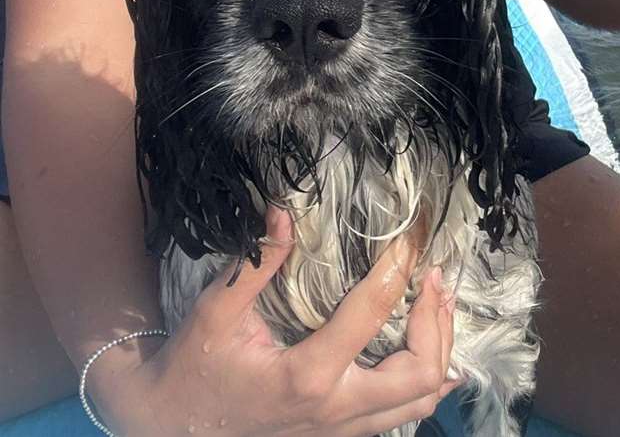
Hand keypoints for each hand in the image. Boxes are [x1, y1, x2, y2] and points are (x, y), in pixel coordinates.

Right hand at [92, 207, 455, 435]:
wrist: (168, 428)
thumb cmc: (191, 367)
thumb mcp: (214, 311)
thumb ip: (255, 264)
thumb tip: (284, 213)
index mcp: (306, 375)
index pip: (372, 313)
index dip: (397, 269)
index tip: (410, 239)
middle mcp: (333, 410)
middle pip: (417, 372)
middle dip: (436, 322)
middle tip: (434, 278)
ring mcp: (339, 431)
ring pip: (417, 402)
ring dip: (439, 352)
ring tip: (441, 306)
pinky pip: (401, 416)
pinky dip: (425, 384)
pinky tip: (432, 353)